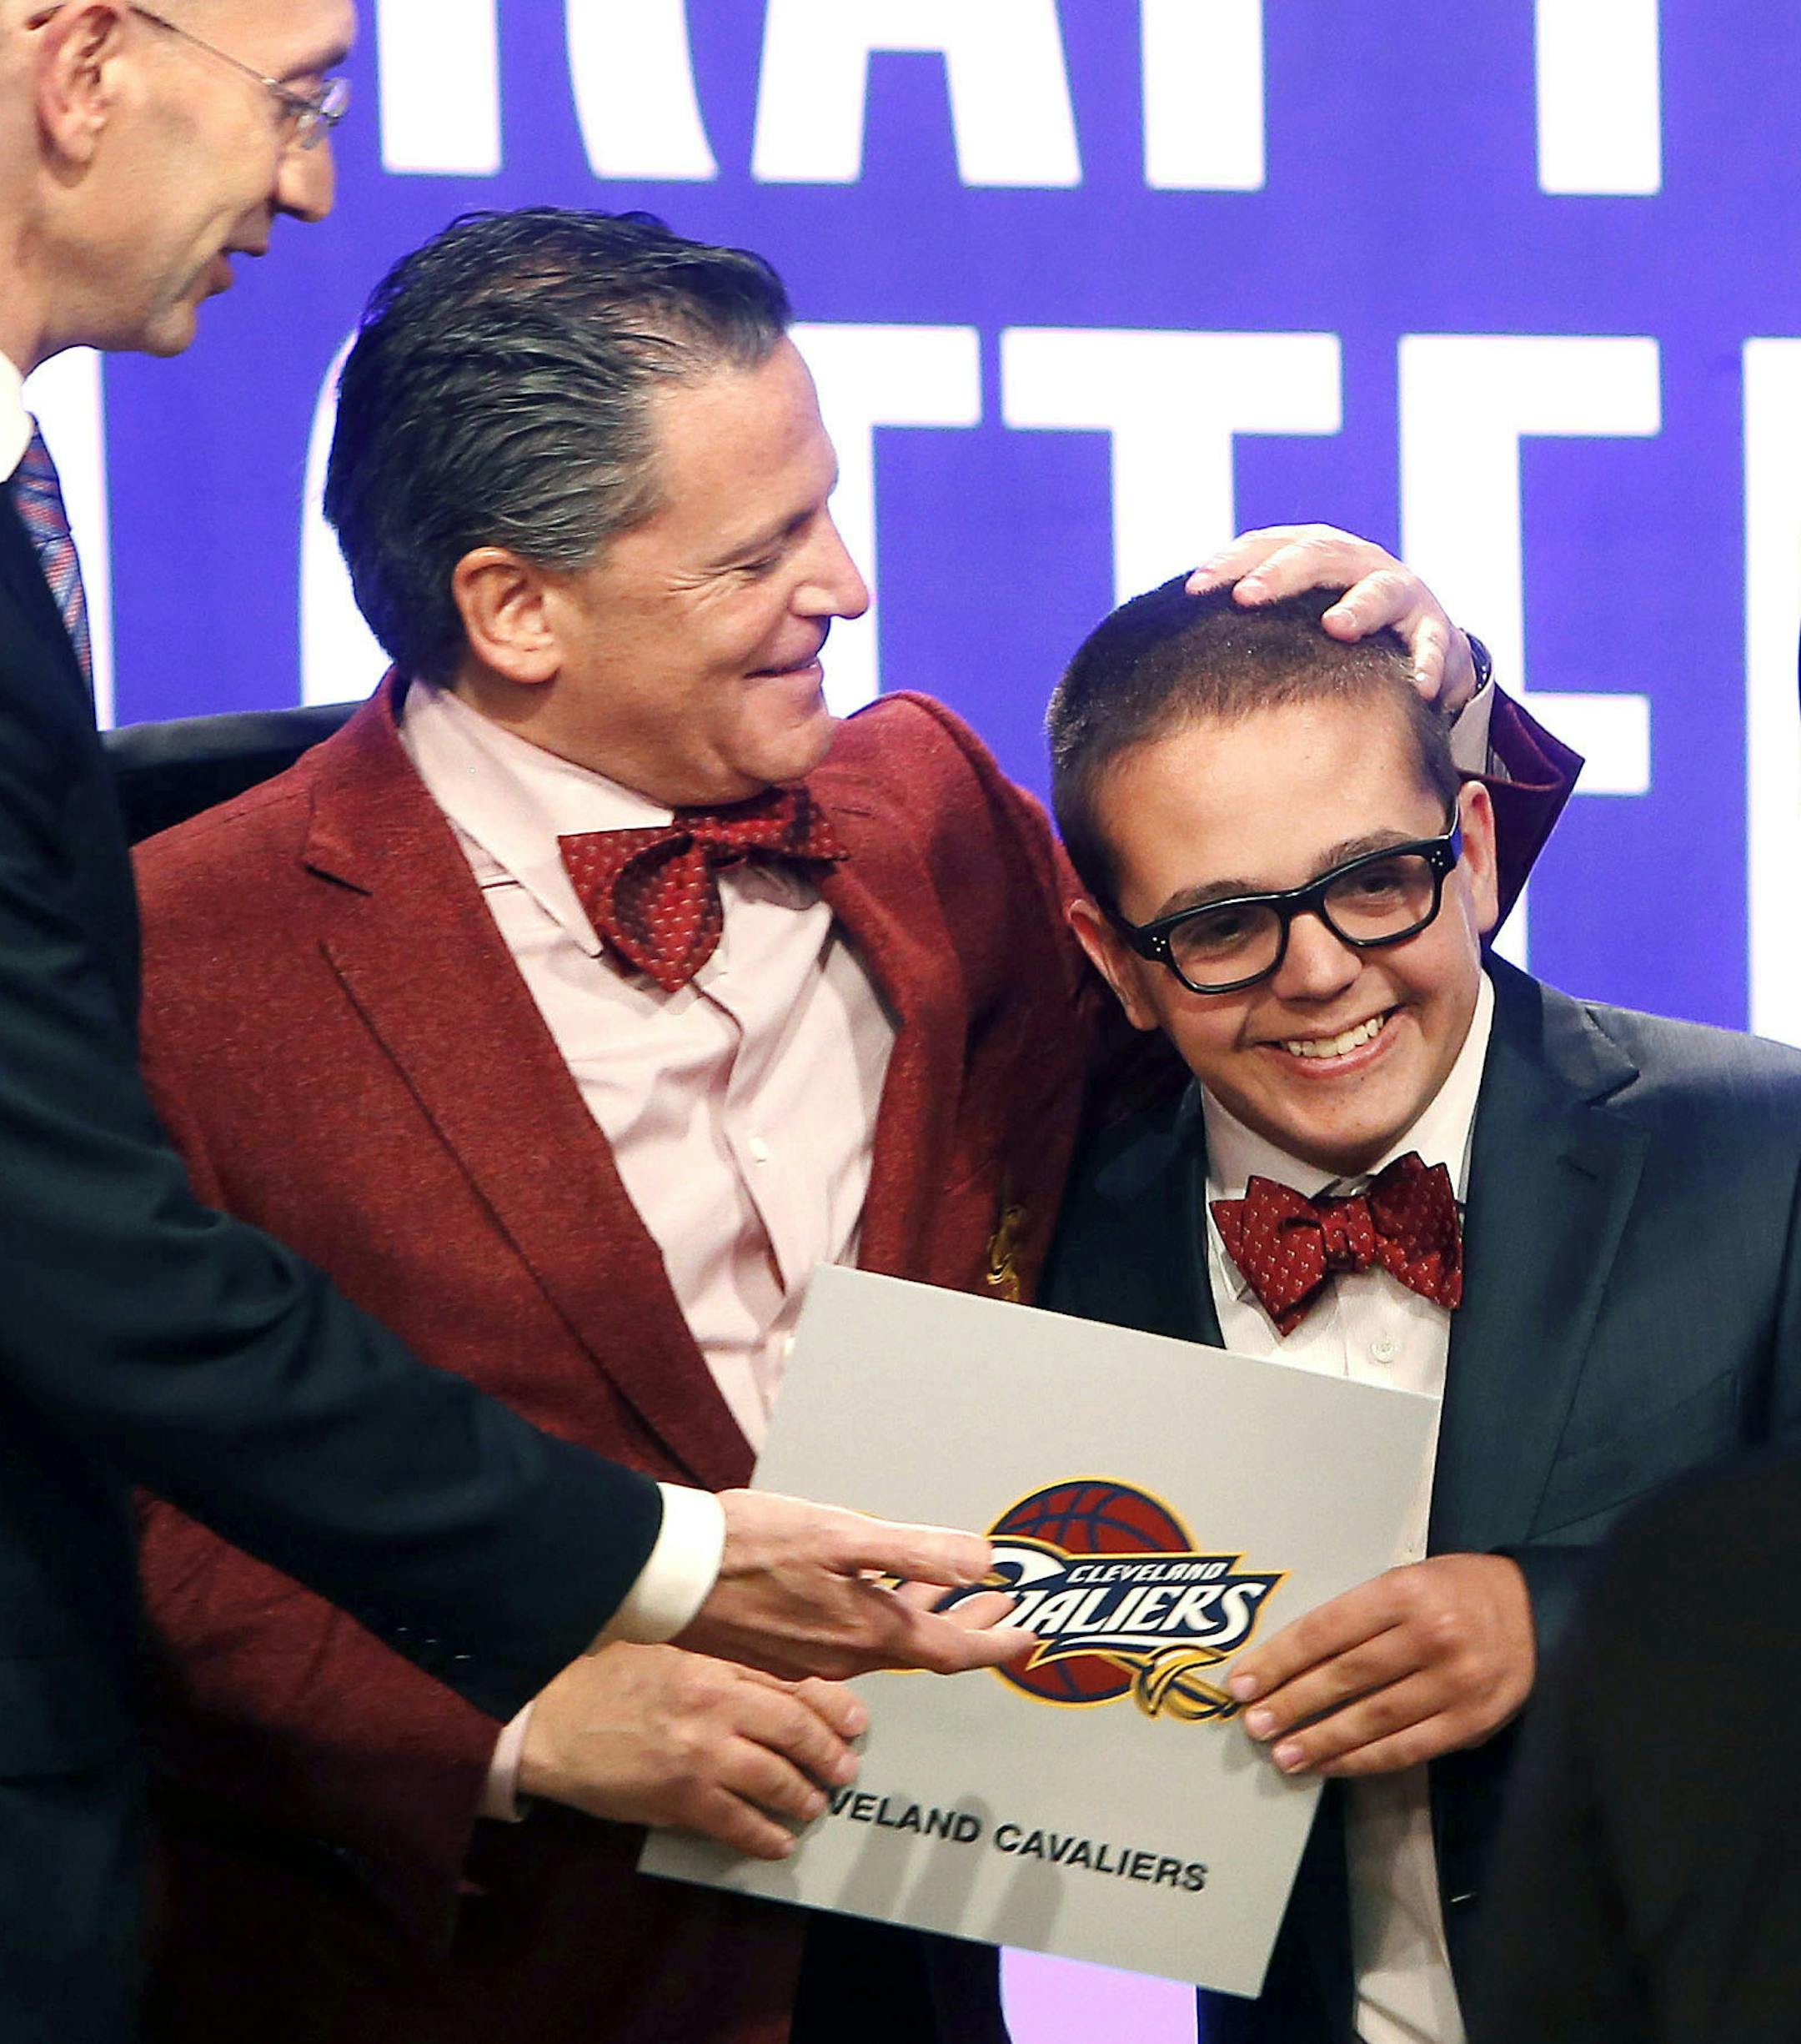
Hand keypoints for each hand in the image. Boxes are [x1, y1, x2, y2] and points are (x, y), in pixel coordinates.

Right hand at [520, 1641, 865, 1858]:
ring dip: (802, 1796)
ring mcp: (700, 1754)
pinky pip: (738, 1823)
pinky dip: (765, 1836)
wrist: (551, 1719)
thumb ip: (721, 1669)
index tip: (856, 1721)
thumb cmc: (606, 1681)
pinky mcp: (680, 1798)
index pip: (791, 1686)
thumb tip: (772, 1690)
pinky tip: (778, 1841)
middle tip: (844, 1770)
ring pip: (775, 1779)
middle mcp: (715, 1707)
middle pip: (795, 1731)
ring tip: (812, 1804)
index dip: (832, 1707)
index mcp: (714, 1667)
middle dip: (828, 1754)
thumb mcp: (671, 1656)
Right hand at [675, 1489, 1034, 1681]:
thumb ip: (914, 1550)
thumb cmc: (750, 1546)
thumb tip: (981, 1561)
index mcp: (866, 1631)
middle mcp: (843, 1655)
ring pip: (887, 1642)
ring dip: (927, 1617)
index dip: (994, 1643)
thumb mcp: (841, 1536)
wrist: (671, 1573)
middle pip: (924, 1649)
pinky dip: (882, 1615)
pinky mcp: (783, 1645)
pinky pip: (851, 1637)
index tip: (1026, 1637)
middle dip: (969, 1626)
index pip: (950, 1652)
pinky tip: (880, 1592)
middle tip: (1003, 1607)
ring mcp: (811, 1654)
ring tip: (953, 1592)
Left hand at [1188, 524, 1480, 712]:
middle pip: (1319, 555)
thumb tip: (1166, 636)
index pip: (1267, 545)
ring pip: (1380, 589)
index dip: (1230, 562)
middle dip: (1282, 574)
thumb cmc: (1335, 630)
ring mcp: (1399, 591)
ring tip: (1336, 627)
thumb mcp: (1292, 614)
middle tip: (1248, 598)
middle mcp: (1357, 562)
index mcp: (1315, 552)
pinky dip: (1429, 662)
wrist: (1419, 644)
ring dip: (1358, 606)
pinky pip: (1434, 643)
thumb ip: (1248, 616)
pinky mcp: (1435, 628)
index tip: (1193, 590)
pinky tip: (1420, 687)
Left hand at [1225, 1554, 1534, 1776]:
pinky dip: (1365, 1759)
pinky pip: (1408, 1747)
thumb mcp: (1406, 1579)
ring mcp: (1455, 1683)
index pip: (1326, 1630)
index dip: (1279, 1659)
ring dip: (1322, 1740)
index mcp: (1405, 1592)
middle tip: (1253, 1724)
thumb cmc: (1454, 1590)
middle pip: (1345, 1676)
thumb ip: (1358, 1615)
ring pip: (1374, 1718)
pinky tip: (1331, 1764)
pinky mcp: (1472, 1721)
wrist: (1534, 1609)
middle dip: (1292, 1703)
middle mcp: (1430, 1636)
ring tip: (1284, 1754)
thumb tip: (1292, 1661)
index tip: (1242, 1682)